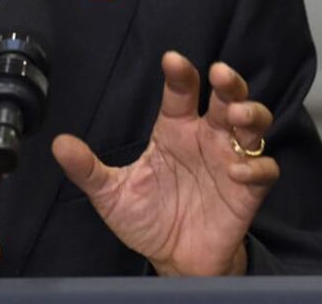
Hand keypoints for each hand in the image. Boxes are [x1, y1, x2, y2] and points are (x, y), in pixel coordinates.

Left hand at [52, 51, 277, 276]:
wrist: (172, 260)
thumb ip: (87, 169)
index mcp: (174, 130)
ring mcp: (229, 161)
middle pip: (226, 97)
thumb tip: (58, 144)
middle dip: (229, 82)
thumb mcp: (111, 194)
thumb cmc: (147, 217)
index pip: (180, 92)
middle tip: (221, 74)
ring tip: (237, 115)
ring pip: (253, 125)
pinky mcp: (248, 191)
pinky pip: (263, 171)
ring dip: (251, 113)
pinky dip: (256, 167)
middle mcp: (205, 138)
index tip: (172, 61)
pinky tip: (237, 170)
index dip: (179, 74)